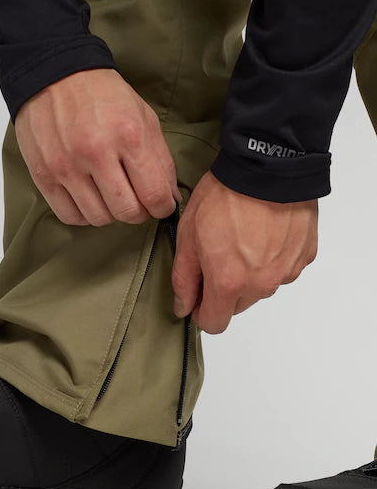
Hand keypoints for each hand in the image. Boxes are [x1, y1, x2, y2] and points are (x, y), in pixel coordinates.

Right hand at [15, 69, 179, 225]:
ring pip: (99, 218)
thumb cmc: (104, 96)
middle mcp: (96, 152)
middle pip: (127, 212)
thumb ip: (161, 160)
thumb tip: (171, 198)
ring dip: (111, 214)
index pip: (154, 195)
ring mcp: (66, 166)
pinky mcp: (43, 174)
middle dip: (138, 213)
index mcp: (128, 135)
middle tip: (136, 201)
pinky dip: (84, 215)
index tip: (160, 205)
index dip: (162, 208)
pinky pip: (70, 216)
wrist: (54, 74)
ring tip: (110, 196)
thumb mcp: (143, 117)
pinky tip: (89, 199)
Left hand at [172, 172, 317, 333]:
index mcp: (228, 282)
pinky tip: (265, 234)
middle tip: (219, 254)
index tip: (199, 297)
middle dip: (225, 289)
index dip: (202, 312)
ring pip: (261, 287)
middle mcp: (261, 284)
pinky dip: (273, 258)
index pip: (214, 323)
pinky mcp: (303, 256)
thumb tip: (184, 306)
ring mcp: (286, 271)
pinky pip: (283, 269)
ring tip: (244, 238)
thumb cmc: (226, 195)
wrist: (269, 165)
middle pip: (238, 306)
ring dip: (251, 273)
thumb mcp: (188, 235)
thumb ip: (184, 278)